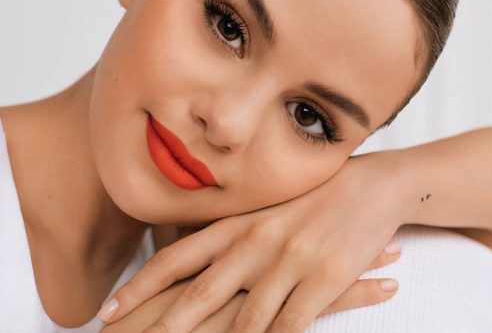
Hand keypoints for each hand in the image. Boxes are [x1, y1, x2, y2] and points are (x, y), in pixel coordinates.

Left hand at [100, 150, 406, 331]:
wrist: (370, 185)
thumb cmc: (314, 198)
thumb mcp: (267, 210)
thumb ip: (234, 234)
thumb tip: (198, 261)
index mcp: (239, 223)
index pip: (178, 256)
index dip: (141, 285)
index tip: (109, 310)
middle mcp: (258, 241)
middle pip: (201, 293)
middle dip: (164, 328)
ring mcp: (291, 260)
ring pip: (247, 320)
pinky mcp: (326, 278)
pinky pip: (292, 325)